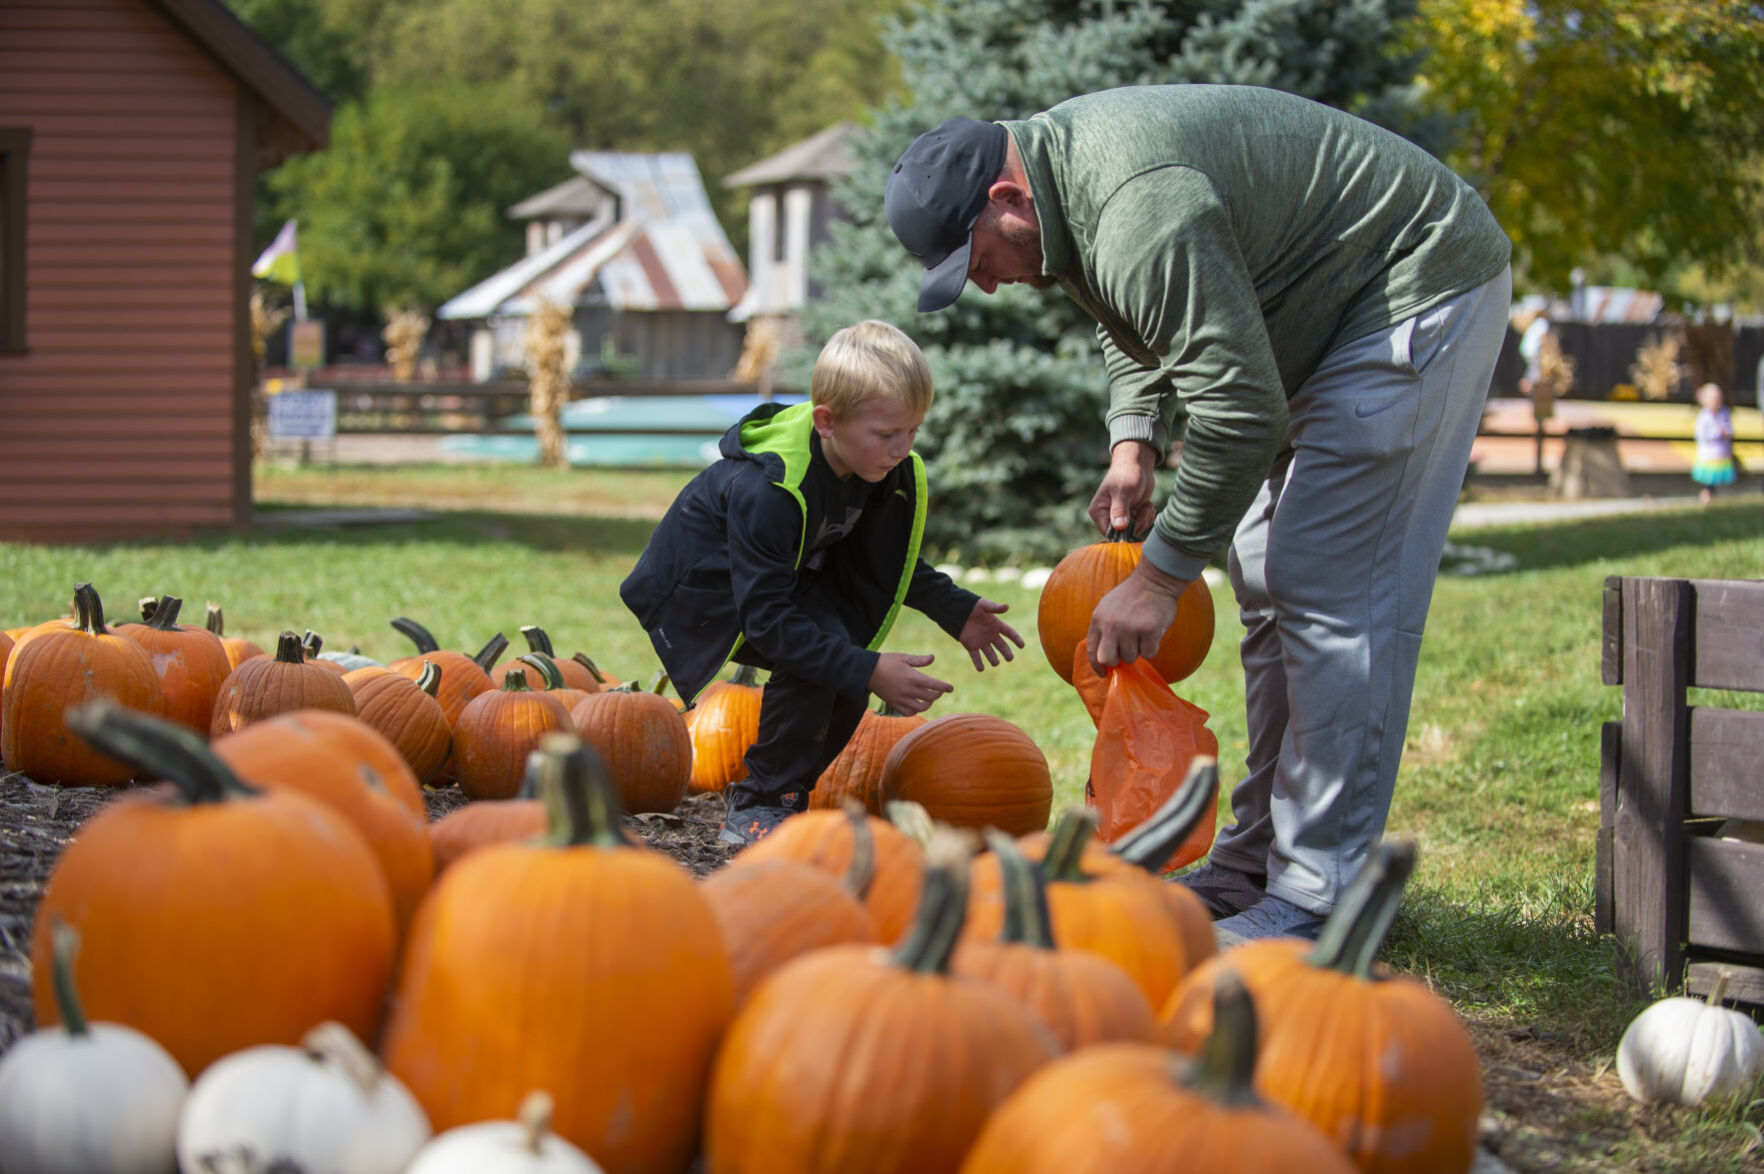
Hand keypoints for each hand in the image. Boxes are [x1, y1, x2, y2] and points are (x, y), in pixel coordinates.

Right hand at [869, 652, 953, 715]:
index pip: (934, 685)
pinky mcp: (894, 704)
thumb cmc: (887, 662)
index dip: (944, 687)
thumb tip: (933, 658)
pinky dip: (915, 710)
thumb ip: (919, 660)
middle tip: (938, 690)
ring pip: (921, 707)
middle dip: (937, 694)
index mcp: (912, 677)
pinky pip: (909, 712)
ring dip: (928, 704)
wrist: (868, 672)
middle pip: (930, 697)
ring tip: (928, 699)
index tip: (950, 688)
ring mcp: (901, 699)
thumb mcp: (904, 657)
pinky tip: (916, 705)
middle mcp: (908, 690)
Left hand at [958, 599, 1025, 670]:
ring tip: (995, 663)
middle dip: (1006, 653)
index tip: (1022, 645)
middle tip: (1010, 658)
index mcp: (996, 625)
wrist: (957, 611)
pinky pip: (976, 656)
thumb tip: (1007, 606)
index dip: (1016, 639)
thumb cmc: (973, 606)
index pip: (1010, 633)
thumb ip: (995, 608)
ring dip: (993, 659)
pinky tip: (981, 669)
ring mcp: (981, 641)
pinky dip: (978, 663)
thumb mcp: (984, 606)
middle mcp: (991, 635)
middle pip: (1002, 646)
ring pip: (990, 653)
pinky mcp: (971, 646)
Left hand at [1086, 560, 1190, 675]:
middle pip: (1108, 659)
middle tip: (1127, 652)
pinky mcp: (1149, 631)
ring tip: (1142, 634)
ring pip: (1131, 658)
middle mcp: (1111, 625)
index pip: (1092, 650)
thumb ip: (1103, 629)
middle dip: (1118, 660)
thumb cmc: (1132, 596)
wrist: (1154, 581)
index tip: (1103, 673)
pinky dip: (1152, 648)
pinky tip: (1153, 633)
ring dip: (1138, 651)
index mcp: (1098, 619)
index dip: (1097, 665)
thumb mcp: (1107, 608)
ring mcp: (1130, 628)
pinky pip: (1149, 654)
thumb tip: (1102, 657)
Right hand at [1087, 440, 1157, 536]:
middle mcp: (1107, 516)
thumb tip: (1119, 527)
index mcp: (1098, 511)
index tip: (1135, 521)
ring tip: (1146, 505)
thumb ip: (1120, 510)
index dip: (1123, 532)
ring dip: (1144, 520)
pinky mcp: (1132, 515)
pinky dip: (1147, 516)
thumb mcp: (1123, 492)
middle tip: (1143, 510)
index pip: (1109, 533)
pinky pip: (1141, 525)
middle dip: (1137, 525)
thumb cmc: (1127, 474)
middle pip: (1123, 535)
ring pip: (1134, 531)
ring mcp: (1120, 516)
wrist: (1139, 464)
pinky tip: (1147, 505)